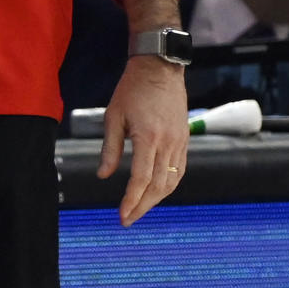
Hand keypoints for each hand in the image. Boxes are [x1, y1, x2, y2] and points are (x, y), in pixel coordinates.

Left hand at [97, 56, 188, 226]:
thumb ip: (110, 148)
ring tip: (140, 209)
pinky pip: (179, 170)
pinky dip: (168, 185)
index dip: (131, 200)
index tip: (122, 215)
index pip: (141, 178)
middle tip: (128, 219)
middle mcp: (167, 143)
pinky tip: (157, 191)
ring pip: (171, 181)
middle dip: (142, 206)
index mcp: (148, 137)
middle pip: (158, 185)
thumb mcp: (113, 116)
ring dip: (156, 199)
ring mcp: (179, 142)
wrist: (160, 68)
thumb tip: (104, 175)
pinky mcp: (184, 139)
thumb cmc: (132, 89)